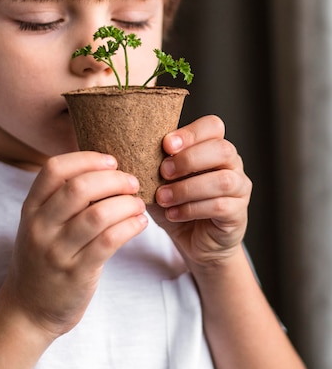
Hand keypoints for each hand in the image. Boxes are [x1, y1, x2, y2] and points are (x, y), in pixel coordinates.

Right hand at [3, 152, 146, 338]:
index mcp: (31, 209)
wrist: (28, 310)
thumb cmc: (42, 259)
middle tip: (132, 182)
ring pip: (98, 215)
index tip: (110, 161)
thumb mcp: (39, 224)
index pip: (54, 169)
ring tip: (138, 204)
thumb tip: (103, 167)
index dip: (86, 159)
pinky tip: (139, 223)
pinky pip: (109, 242)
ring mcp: (57, 252)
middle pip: (79, 188)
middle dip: (113, 179)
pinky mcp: (77, 274)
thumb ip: (61, 199)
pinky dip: (130, 227)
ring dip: (126, 204)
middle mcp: (40, 227)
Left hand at [148, 115, 251, 268]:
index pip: (213, 126)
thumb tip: (128, 153)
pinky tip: (173, 214)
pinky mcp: (238, 213)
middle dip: (189, 159)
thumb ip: (153, 165)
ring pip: (223, 180)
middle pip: (222, 149)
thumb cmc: (177, 205)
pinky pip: (220, 206)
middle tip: (163, 172)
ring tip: (163, 197)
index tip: (166, 145)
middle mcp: (232, 164)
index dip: (191, 133)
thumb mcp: (160, 181)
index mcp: (213, 147)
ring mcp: (239, 188)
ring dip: (187, 188)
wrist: (194, 242)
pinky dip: (191, 209)